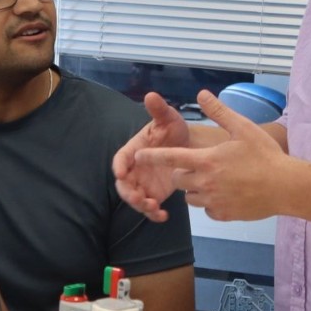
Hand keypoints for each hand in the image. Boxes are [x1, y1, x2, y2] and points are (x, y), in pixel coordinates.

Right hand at [113, 91, 189, 221]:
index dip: (120, 166)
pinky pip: (150, 208)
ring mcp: (144, 184)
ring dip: (141, 205)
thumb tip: (151, 95)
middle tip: (138, 197)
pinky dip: (154, 214)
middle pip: (124, 184)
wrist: (190, 146)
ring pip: (135, 198)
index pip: (120, 159)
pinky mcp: (155, 194)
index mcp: (134, 150)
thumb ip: (159, 110)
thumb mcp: (169, 119)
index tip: (122, 173)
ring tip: (153, 207)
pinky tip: (164, 215)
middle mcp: (135, 169)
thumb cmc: (174, 130)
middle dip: (128, 192)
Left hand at [134, 90, 288, 221]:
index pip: (170, 158)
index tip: (137, 156)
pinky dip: (211, 203)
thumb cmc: (265, 155)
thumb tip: (202, 93)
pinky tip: (226, 194)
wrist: (285, 186)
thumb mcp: (243, 128)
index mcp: (206, 160)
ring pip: (190, 197)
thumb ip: (219, 112)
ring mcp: (213, 201)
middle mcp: (204, 183)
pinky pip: (207, 210)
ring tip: (216, 180)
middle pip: (178, 180)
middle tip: (202, 166)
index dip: (152, 156)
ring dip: (195, 189)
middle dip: (183, 173)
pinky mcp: (223, 215)